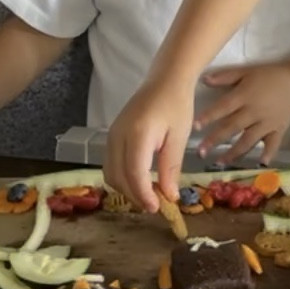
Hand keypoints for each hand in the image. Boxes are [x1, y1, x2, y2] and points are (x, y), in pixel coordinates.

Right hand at [104, 78, 193, 210]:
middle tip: (156, 205)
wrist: (164, 80)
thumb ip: (171, 167)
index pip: (134, 173)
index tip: (157, 208)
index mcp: (137, 134)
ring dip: (127, 189)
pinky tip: (140, 182)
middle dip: (135, 196)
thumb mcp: (179, 137)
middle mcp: (118, 135)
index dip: (144, 195)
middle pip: (118, 177)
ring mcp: (111, 136)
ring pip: (110, 174)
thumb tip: (170, 196)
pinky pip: (110, 165)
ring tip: (149, 196)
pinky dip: (122, 178)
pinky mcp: (111, 137)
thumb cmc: (176, 105)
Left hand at [196, 60, 289, 164]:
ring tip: (219, 162)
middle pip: (232, 127)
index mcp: (245, 95)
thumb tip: (203, 79)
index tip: (194, 126)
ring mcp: (267, 123)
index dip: (209, 116)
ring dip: (233, 152)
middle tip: (200, 152)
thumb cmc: (268, 76)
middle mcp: (254, 111)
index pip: (224, 107)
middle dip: (215, 140)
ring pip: (248, 140)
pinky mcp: (278, 130)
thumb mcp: (246, 71)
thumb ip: (225, 76)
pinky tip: (260, 163)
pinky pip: (273, 144)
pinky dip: (268, 153)